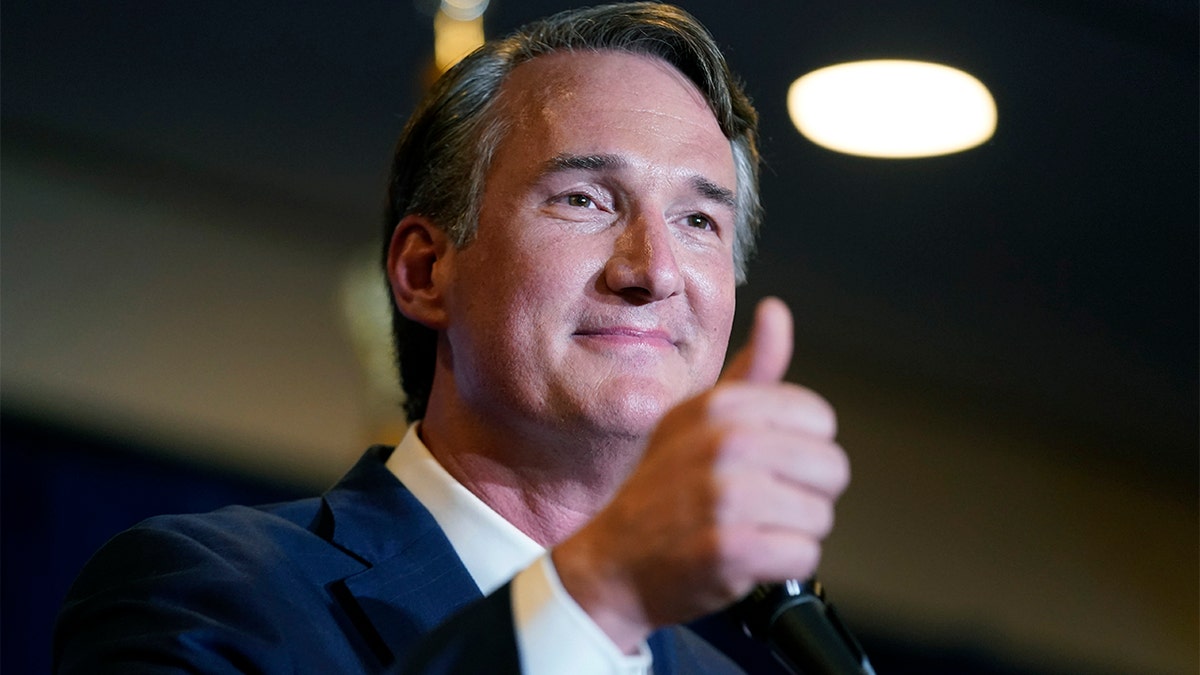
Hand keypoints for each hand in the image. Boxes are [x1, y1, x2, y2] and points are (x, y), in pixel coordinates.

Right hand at [552, 297, 850, 651]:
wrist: (613, 563)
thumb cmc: (662, 490)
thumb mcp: (697, 418)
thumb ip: (750, 370)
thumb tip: (777, 311)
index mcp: (720, 406)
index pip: (818, 418)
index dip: (801, 447)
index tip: (765, 464)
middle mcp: (724, 443)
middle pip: (831, 468)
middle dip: (803, 494)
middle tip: (757, 505)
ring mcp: (726, 497)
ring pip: (819, 516)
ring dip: (790, 533)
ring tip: (746, 529)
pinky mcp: (731, 550)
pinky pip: (802, 556)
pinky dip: (781, 566)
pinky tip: (746, 560)